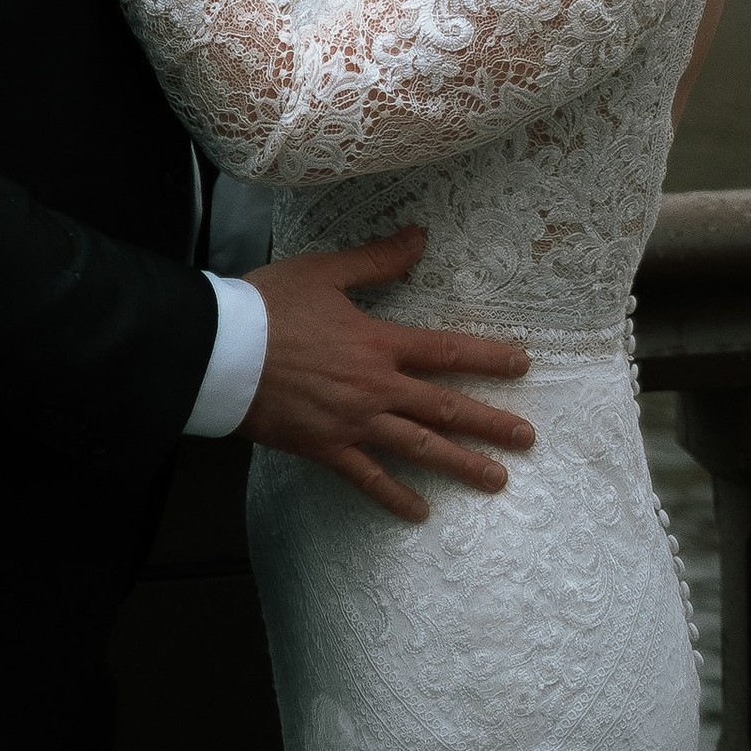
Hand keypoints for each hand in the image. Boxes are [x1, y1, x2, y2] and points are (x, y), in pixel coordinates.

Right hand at [244, 226, 533, 523]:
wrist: (222, 349)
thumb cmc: (270, 305)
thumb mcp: (324, 272)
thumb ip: (376, 259)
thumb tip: (421, 237)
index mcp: (378, 343)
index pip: (445, 351)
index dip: (487, 357)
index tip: (522, 365)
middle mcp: (376, 387)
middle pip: (445, 408)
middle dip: (490, 423)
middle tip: (527, 438)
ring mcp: (354, 423)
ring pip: (419, 448)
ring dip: (461, 464)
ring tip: (497, 480)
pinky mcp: (327, 448)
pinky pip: (369, 478)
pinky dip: (395, 497)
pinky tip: (420, 513)